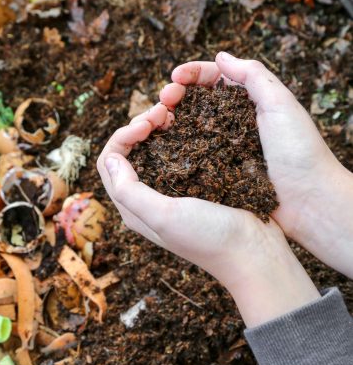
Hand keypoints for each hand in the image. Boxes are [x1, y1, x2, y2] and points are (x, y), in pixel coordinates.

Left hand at [97, 104, 319, 326]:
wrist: (254, 252)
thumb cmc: (209, 238)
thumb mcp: (164, 216)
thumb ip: (130, 191)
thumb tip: (110, 159)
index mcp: (133, 206)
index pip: (109, 161)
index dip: (122, 136)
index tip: (146, 125)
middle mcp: (147, 197)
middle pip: (128, 151)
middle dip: (139, 126)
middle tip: (162, 112)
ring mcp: (171, 189)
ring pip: (151, 148)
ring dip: (156, 127)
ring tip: (173, 113)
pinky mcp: (193, 183)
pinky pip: (176, 151)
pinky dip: (176, 134)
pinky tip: (188, 124)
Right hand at [160, 52, 352, 278]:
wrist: (308, 202)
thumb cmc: (300, 151)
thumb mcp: (281, 104)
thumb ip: (253, 75)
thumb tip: (221, 56)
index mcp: (248, 100)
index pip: (214, 78)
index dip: (192, 74)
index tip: (175, 76)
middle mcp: (232, 120)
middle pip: (195, 99)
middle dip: (175, 93)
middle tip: (164, 98)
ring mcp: (221, 144)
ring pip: (188, 124)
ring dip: (170, 117)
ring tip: (158, 118)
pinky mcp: (215, 168)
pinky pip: (190, 151)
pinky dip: (174, 143)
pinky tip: (163, 141)